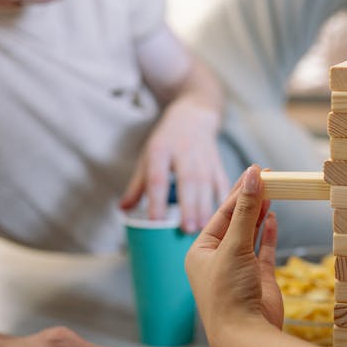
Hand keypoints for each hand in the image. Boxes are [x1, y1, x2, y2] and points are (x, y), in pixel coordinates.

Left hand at [120, 98, 229, 233]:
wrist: (192, 117)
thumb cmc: (166, 142)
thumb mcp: (147, 157)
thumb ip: (137, 186)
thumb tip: (123, 210)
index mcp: (160, 151)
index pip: (157, 178)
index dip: (156, 200)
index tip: (155, 222)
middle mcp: (183, 152)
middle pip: (187, 181)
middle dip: (188, 206)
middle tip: (187, 230)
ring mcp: (203, 156)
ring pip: (207, 183)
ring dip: (206, 207)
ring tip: (203, 228)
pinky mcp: (218, 162)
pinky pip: (222, 181)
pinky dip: (223, 199)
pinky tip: (222, 215)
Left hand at [186, 166, 282, 346]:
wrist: (245, 335)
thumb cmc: (228, 294)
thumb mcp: (234, 246)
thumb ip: (247, 211)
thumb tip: (253, 177)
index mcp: (200, 251)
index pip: (222, 213)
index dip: (240, 192)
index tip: (256, 172)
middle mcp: (218, 259)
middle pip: (236, 221)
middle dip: (251, 199)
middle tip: (269, 176)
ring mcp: (239, 268)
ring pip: (251, 233)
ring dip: (261, 213)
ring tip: (274, 190)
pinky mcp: (259, 278)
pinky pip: (264, 249)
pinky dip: (269, 232)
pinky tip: (274, 216)